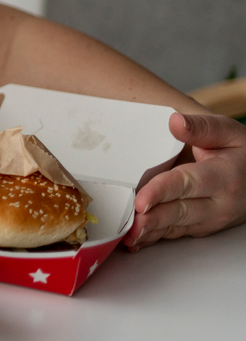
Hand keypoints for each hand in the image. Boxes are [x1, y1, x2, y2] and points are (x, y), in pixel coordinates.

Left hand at [125, 112, 245, 250]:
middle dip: (152, 219)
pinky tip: (135, 241)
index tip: (140, 200)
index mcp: (223, 177)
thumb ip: (200, 127)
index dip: (161, 192)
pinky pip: (175, 234)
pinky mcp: (201, 227)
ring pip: (176, 228)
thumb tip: (175, 121)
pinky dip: (154, 238)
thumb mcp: (227, 132)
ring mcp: (210, 219)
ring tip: (127, 237)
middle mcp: (218, 204)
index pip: (187, 184)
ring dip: (150, 233)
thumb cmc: (241, 153)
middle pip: (179, 212)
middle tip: (128, 224)